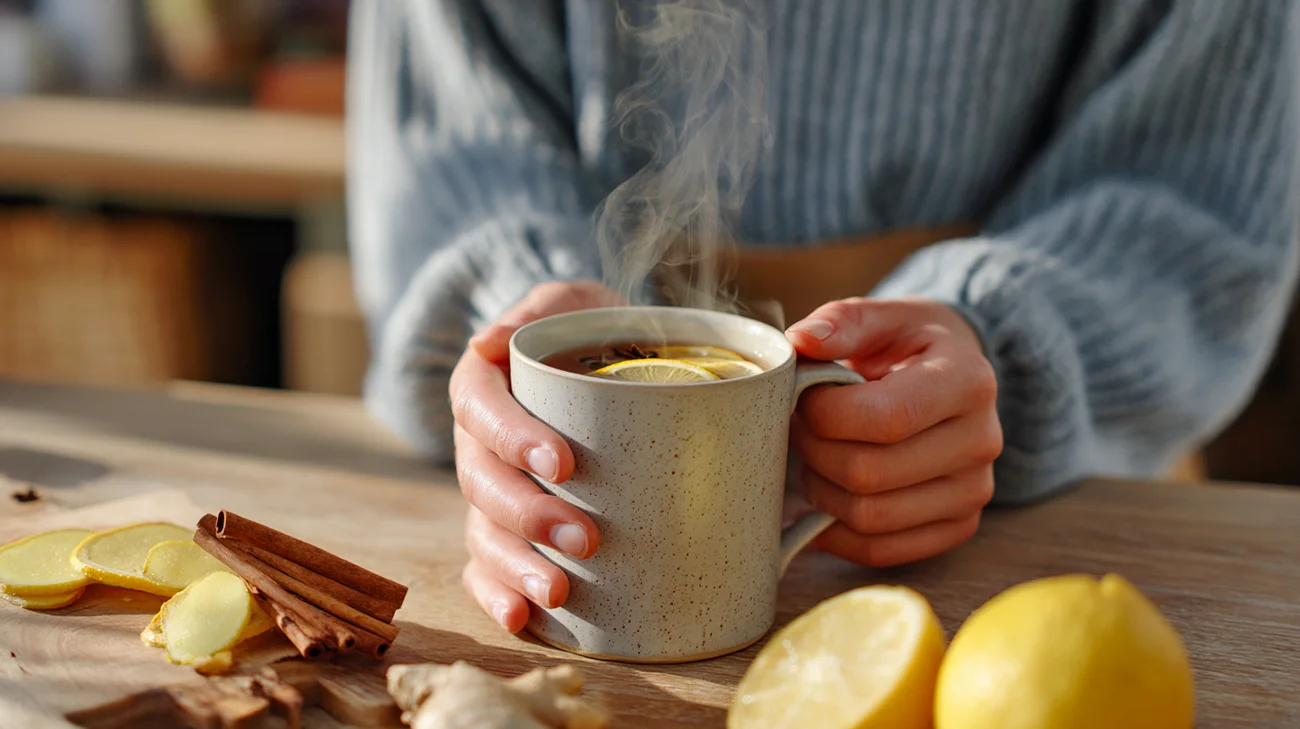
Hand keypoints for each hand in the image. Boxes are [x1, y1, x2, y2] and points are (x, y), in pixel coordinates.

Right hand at [451, 281, 622, 631]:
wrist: (605, 362)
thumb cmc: (591, 331)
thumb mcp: (576, 302)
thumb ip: (546, 306)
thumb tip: (490, 342)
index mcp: (485, 386)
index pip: (482, 409)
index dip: (514, 438)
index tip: (564, 463)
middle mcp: (478, 443)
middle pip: (482, 483)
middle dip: (528, 515)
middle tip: (586, 537)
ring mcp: (490, 492)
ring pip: (482, 532)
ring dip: (515, 565)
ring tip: (559, 592)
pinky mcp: (508, 530)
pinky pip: (485, 568)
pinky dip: (496, 594)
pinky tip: (523, 618)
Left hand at [785, 296, 1002, 566]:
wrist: (954, 379)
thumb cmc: (909, 347)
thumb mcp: (882, 318)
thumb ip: (840, 322)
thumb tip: (801, 342)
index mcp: (968, 380)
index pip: (883, 418)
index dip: (824, 413)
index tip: (804, 396)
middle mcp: (981, 441)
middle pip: (869, 474)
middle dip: (815, 451)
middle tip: (800, 428)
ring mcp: (974, 491)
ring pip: (870, 517)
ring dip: (821, 491)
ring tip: (815, 456)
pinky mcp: (958, 526)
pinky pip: (881, 550)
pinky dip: (836, 532)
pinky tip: (824, 498)